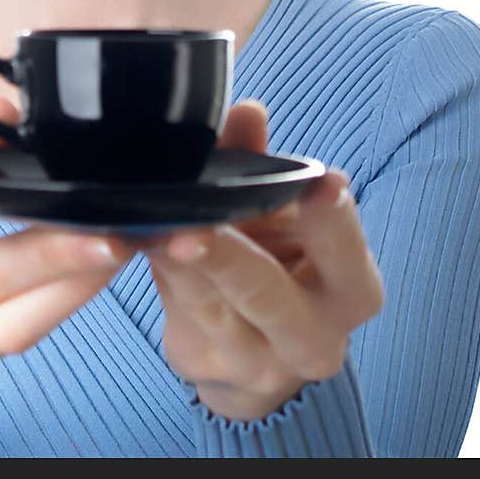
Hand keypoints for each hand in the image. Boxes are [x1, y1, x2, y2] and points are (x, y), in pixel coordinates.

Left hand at [131, 100, 384, 422]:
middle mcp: (313, 337)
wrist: (258, 350)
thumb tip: (247, 113)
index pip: (346, 251)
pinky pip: (172, 311)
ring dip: (173, 261)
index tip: (321, 181)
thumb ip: (263, 164)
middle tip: (194, 227)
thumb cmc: (278, 259)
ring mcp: (255, 362)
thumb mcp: (284, 215)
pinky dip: (151, 271)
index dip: (333, 219)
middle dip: (228, 257)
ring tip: (147, 224)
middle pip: (269, 293)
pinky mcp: (201, 365)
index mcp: (351, 289)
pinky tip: (128, 241)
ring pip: (208, 304)